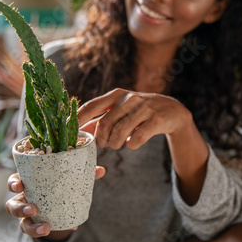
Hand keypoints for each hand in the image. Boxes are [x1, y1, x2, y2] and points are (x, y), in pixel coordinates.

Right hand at [5, 167, 105, 239]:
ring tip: (45, 227)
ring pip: (21, 224)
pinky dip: (46, 232)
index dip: (14, 183)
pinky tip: (67, 228)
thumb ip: (84, 174)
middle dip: (20, 208)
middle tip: (33, 209)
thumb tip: (101, 170)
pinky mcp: (34, 226)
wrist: (60, 206)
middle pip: (11, 205)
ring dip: (31, 226)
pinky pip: (35, 232)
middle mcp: (24, 199)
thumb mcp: (69, 179)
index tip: (20, 185)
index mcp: (29, 183)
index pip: (15, 181)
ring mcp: (27, 215)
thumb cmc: (60, 186)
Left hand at [78, 88, 192, 149]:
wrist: (172, 111)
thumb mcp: (121, 110)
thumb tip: (79, 131)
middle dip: (101, 139)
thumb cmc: (140, 112)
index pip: (91, 106)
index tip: (69, 131)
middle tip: (104, 145)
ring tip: (117, 145)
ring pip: (120, 132)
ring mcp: (143, 108)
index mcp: (116, 95)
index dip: (78, 119)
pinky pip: (137, 138)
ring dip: (115, 144)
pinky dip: (131, 144)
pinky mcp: (156, 119)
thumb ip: (101, 119)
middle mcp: (128, 99)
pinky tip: (132, 143)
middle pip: (104, 124)